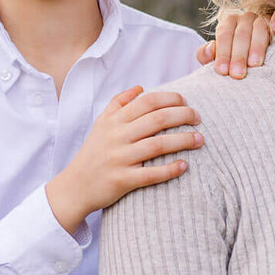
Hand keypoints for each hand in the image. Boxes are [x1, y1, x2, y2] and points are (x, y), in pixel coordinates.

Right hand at [45, 86, 201, 232]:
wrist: (74, 187)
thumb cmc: (93, 153)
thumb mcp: (100, 124)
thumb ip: (118, 103)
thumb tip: (140, 87)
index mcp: (114, 121)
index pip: (147, 102)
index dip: (170, 98)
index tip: (186, 101)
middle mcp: (116, 137)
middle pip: (157, 120)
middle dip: (183, 115)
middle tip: (198, 118)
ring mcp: (119, 159)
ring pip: (157, 145)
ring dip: (183, 141)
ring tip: (200, 140)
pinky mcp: (122, 180)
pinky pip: (151, 174)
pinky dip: (170, 169)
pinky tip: (184, 165)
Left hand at [197, 8, 274, 77]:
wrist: (254, 58)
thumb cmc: (233, 60)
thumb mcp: (218, 58)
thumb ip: (207, 55)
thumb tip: (210, 50)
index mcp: (228, 24)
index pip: (224, 36)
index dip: (223, 53)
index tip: (222, 71)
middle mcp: (245, 19)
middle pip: (242, 34)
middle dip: (239, 55)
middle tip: (237, 74)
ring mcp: (263, 20)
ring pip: (260, 29)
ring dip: (257, 47)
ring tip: (254, 65)